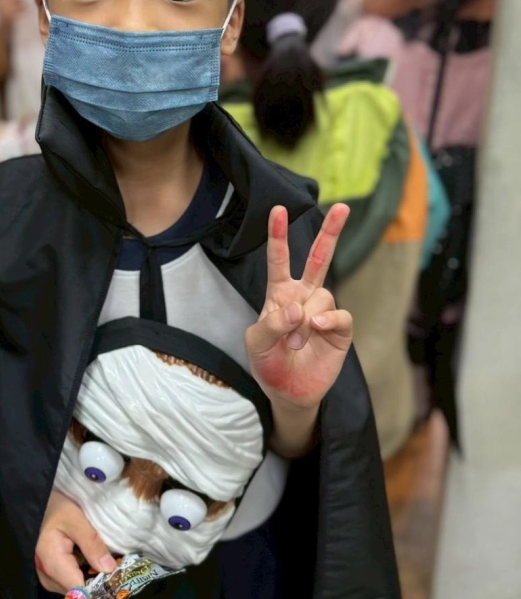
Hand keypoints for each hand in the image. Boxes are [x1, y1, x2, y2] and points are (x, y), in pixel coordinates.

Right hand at [35, 490, 116, 594]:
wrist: (41, 502)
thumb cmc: (56, 507)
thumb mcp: (76, 519)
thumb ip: (92, 544)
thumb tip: (109, 570)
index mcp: (53, 564)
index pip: (79, 594)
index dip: (100, 591)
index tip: (119, 580)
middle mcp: (48, 578)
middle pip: (80, 596)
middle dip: (100, 586)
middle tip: (119, 569)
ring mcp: (50, 577)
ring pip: (78, 592)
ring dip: (95, 581)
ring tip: (111, 564)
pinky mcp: (53, 574)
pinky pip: (73, 582)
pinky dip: (88, 575)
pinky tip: (98, 562)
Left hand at [246, 204, 352, 412]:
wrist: (288, 393)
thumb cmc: (268, 362)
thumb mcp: (256, 344)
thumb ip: (271, 324)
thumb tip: (298, 309)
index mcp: (279, 293)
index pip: (279, 259)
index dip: (278, 234)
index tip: (278, 209)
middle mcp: (304, 296)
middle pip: (319, 258)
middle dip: (331, 232)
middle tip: (343, 206)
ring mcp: (323, 312)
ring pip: (322, 294)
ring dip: (306, 318)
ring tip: (295, 341)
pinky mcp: (339, 330)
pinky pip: (340, 315)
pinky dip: (328, 319)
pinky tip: (318, 328)